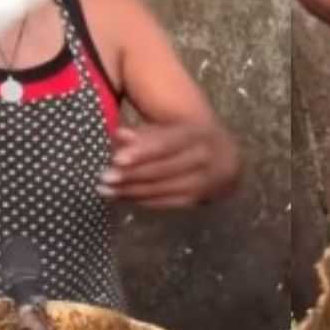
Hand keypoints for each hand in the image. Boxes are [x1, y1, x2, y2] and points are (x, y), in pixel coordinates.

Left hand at [101, 122, 233, 209]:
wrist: (227, 157)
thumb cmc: (188, 137)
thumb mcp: (171, 128)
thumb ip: (144, 132)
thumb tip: (119, 135)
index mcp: (195, 133)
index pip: (166, 143)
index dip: (141, 152)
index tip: (116, 159)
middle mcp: (202, 158)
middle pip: (161, 170)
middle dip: (130, 175)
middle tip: (102, 178)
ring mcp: (202, 181)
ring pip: (161, 188)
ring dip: (130, 191)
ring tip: (105, 190)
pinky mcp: (197, 199)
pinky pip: (165, 202)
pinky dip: (141, 199)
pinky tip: (122, 196)